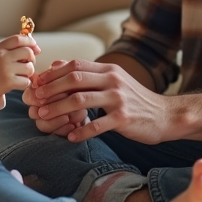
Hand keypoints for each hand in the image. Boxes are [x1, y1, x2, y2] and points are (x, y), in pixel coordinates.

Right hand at [0, 34, 39, 108]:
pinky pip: (27, 81)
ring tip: (21, 74)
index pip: (18, 39)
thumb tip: (37, 48)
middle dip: (31, 58)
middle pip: (27, 52)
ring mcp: (6, 70)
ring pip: (29, 67)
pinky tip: (18, 83)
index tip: (34, 47)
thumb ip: (13, 48)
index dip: (30, 42)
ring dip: (28, 72)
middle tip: (27, 63)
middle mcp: (2, 57)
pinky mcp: (9, 82)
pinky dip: (25, 83)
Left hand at [27, 59, 174, 143]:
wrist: (164, 115)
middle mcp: (113, 80)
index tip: (37, 83)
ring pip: (81, 100)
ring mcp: (119, 99)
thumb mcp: (113, 80)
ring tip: (44, 117)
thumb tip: (56, 64)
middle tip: (36, 99)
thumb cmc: (134, 99)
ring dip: (58, 109)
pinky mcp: (124, 118)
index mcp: (109, 70)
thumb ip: (87, 74)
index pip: (75, 66)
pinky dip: (80, 132)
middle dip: (51, 89)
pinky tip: (70, 137)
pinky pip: (96, 125)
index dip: (53, 74)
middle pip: (74, 80)